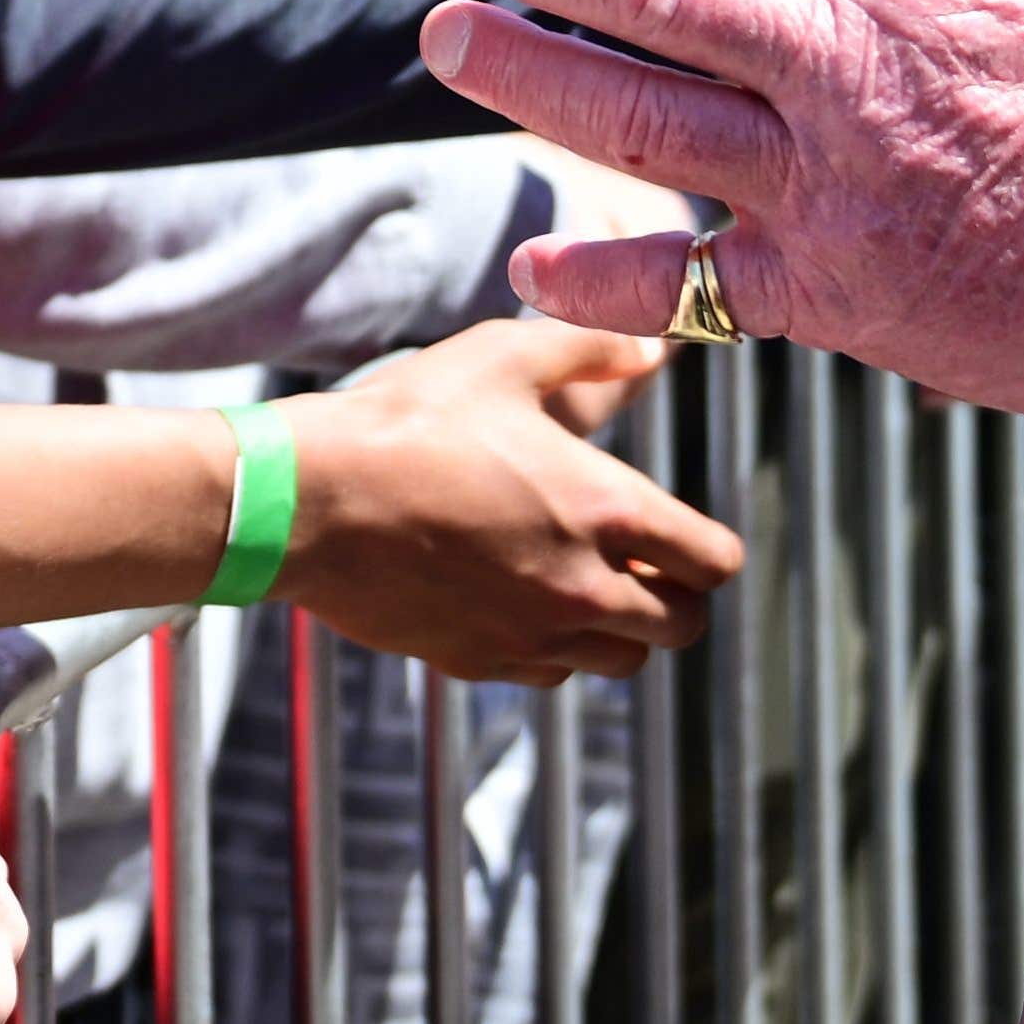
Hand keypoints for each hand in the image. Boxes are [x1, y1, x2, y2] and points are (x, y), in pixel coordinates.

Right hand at [266, 315, 732, 679]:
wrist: (309, 501)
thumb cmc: (406, 421)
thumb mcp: (504, 357)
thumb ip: (591, 350)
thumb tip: (651, 348)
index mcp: (606, 510)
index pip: (714, 563)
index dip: (710, 550)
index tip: (684, 535)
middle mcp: (584, 588)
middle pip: (683, 627)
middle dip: (675, 595)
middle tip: (639, 560)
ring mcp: (533, 635)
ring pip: (624, 662)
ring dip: (619, 628)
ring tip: (580, 578)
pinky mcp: (481, 661)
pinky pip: (552, 674)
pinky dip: (555, 647)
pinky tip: (520, 599)